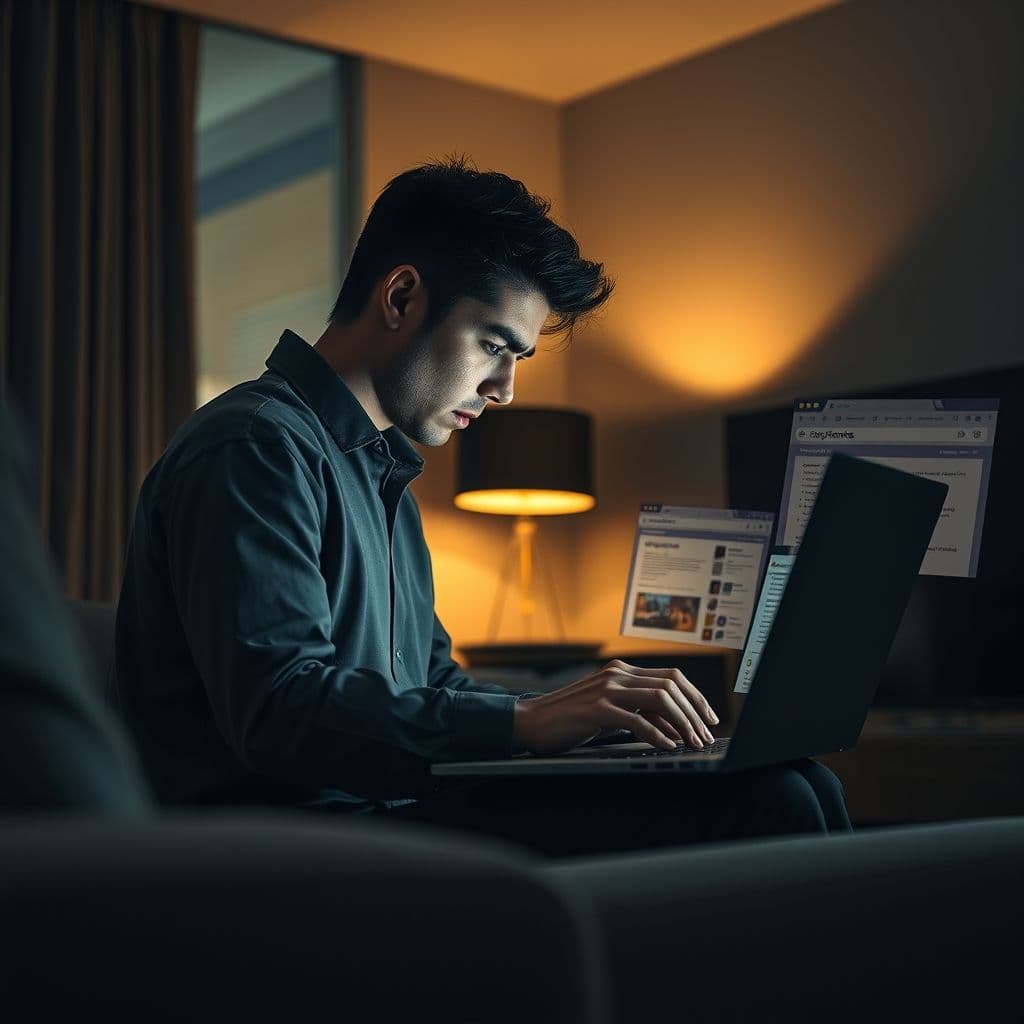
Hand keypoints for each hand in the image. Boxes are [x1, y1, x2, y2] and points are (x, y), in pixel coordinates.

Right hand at [512, 659, 719, 755]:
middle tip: (705, 736)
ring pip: (659, 699)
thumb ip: (640, 713)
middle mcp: (617, 675)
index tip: (709, 718)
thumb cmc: (571, 719)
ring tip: (692, 742)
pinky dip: (656, 734)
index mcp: (622, 672)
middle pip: (671, 685)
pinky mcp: (596, 709)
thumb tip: (675, 728)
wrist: (531, 722)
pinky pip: (635, 720)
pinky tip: (666, 746)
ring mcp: (606, 689)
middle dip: (694, 712)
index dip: (696, 697)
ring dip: (682, 723)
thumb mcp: (611, 712)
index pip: (672, 676)